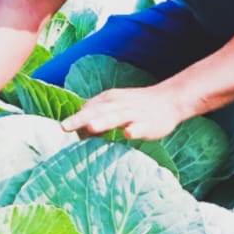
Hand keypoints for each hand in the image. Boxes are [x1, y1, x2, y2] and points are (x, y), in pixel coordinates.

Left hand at [61, 85, 186, 143]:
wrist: (170, 100)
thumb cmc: (137, 107)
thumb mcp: (114, 107)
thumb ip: (97, 117)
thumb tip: (79, 132)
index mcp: (108, 100)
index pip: (88, 110)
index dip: (76, 119)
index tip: (63, 130)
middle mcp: (118, 104)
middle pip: (97, 112)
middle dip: (80, 119)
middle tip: (63, 127)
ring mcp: (134, 113)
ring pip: (117, 117)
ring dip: (103, 122)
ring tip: (91, 127)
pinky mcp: (149, 123)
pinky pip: (141, 126)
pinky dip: (135, 129)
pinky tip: (128, 133)